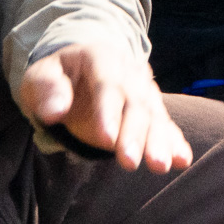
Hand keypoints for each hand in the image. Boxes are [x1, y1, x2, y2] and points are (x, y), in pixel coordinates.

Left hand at [20, 40, 192, 172]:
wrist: (80, 69)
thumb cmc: (57, 77)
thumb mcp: (41, 76)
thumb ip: (46, 89)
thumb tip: (54, 111)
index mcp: (102, 57)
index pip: (107, 83)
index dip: (108, 110)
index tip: (106, 138)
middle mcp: (129, 72)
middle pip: (135, 103)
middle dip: (134, 134)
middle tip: (130, 162)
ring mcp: (143, 90)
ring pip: (154, 115)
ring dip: (158, 141)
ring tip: (160, 166)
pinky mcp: (150, 110)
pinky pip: (165, 125)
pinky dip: (175, 142)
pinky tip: (182, 160)